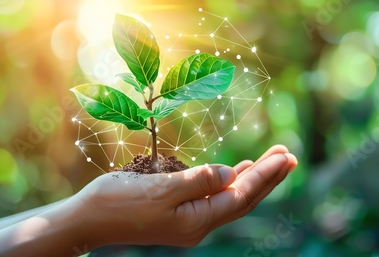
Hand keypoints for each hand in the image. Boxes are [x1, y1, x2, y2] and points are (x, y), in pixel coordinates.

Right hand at [77, 144, 296, 248]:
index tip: (285, 155)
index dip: (265, 174)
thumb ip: (198, 181)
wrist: (89, 219)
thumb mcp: (159, 190)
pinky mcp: (181, 213)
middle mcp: (198, 224)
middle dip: (268, 177)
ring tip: (274, 161)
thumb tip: (231, 174)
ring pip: (232, 197)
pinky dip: (231, 182)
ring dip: (253, 178)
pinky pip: (216, 197)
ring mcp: (190, 220)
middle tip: (289, 155)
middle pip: (243, 198)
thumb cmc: (118, 202)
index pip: (241, 195)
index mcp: (196, 220)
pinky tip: (237, 171)